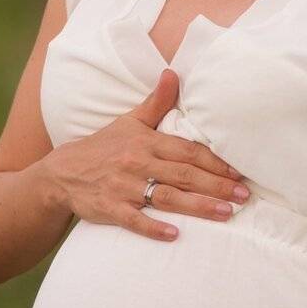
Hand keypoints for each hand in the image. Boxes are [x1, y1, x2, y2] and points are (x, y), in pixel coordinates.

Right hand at [42, 68, 250, 240]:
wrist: (62, 172)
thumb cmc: (104, 147)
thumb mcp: (130, 122)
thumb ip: (157, 102)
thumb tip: (173, 72)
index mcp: (146, 142)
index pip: (187, 151)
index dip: (215, 162)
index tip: (239, 173)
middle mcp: (137, 162)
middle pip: (183, 174)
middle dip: (216, 186)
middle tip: (244, 197)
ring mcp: (123, 187)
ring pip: (165, 197)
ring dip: (197, 206)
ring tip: (225, 214)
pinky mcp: (110, 208)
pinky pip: (134, 220)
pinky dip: (153, 227)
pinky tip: (175, 234)